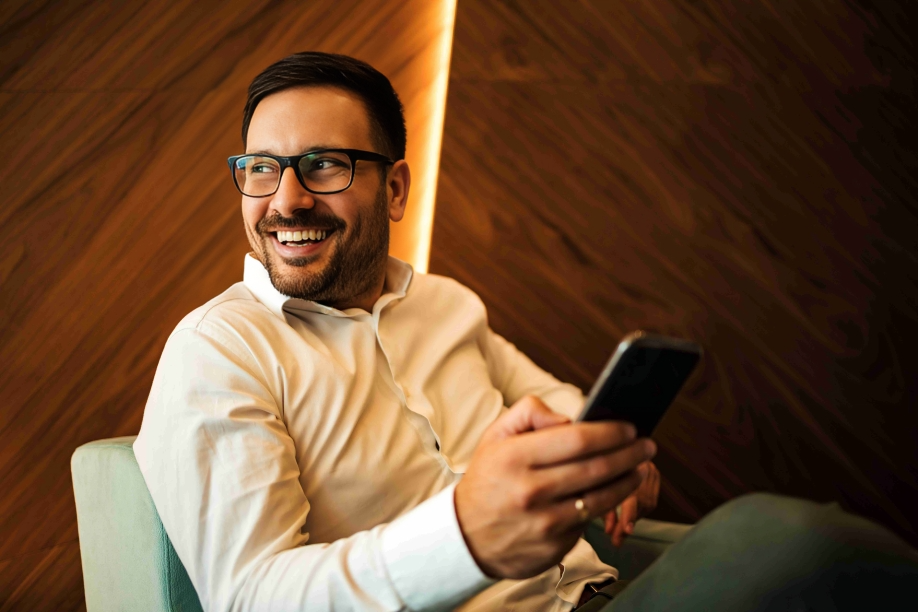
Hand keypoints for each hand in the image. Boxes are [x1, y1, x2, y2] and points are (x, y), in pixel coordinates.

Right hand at [454, 396, 655, 578]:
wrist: (465, 537)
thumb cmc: (488, 480)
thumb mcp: (496, 436)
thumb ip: (530, 412)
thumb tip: (570, 418)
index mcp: (516, 458)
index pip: (578, 439)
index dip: (611, 432)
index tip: (629, 427)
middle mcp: (531, 491)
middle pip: (597, 468)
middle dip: (630, 454)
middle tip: (646, 445)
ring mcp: (544, 523)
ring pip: (601, 498)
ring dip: (627, 481)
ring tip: (638, 468)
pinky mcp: (554, 548)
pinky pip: (587, 523)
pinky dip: (601, 508)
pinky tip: (608, 494)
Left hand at [603, 460, 659, 546]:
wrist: (617, 450)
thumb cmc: (599, 468)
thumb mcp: (597, 486)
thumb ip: (605, 508)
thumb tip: (609, 531)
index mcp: (627, 466)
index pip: (632, 493)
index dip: (629, 514)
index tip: (626, 531)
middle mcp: (642, 465)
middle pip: (642, 500)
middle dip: (628, 522)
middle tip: (617, 539)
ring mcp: (651, 469)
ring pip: (648, 502)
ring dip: (634, 518)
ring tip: (620, 529)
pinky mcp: (655, 474)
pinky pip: (652, 500)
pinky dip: (640, 511)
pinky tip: (629, 517)